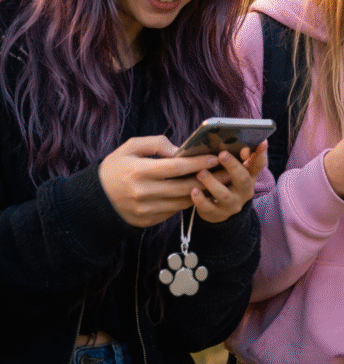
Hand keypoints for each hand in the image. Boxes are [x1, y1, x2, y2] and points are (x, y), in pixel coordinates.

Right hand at [99, 136, 222, 226]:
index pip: (175, 167)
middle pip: (184, 187)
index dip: (197, 163)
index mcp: (138, 171)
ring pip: (182, 201)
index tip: (215, 158)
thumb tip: (179, 149)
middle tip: (229, 172)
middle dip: (209, 179)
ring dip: (203, 192)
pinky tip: (201, 193)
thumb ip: (155, 144)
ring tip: (221, 182)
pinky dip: (188, 201)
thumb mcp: (129, 148)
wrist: (95, 201)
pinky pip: (175, 210)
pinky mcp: (148, 220)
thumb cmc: (115, 169)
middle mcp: (143, 192)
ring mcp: (146, 209)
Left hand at [191, 141, 265, 222]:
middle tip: (222, 154)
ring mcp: (233, 204)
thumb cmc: (226, 182)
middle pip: (243, 178)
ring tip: (201, 173)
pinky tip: (193, 191)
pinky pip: (209, 208)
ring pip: (225, 195)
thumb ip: (237, 158)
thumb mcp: (234, 171)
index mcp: (250, 176)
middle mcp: (245, 191)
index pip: (259, 164)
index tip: (261, 142)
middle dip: (233, 166)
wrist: (220, 210)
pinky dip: (201, 200)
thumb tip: (238, 143)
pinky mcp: (218, 214)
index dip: (260, 154)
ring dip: (212, 183)